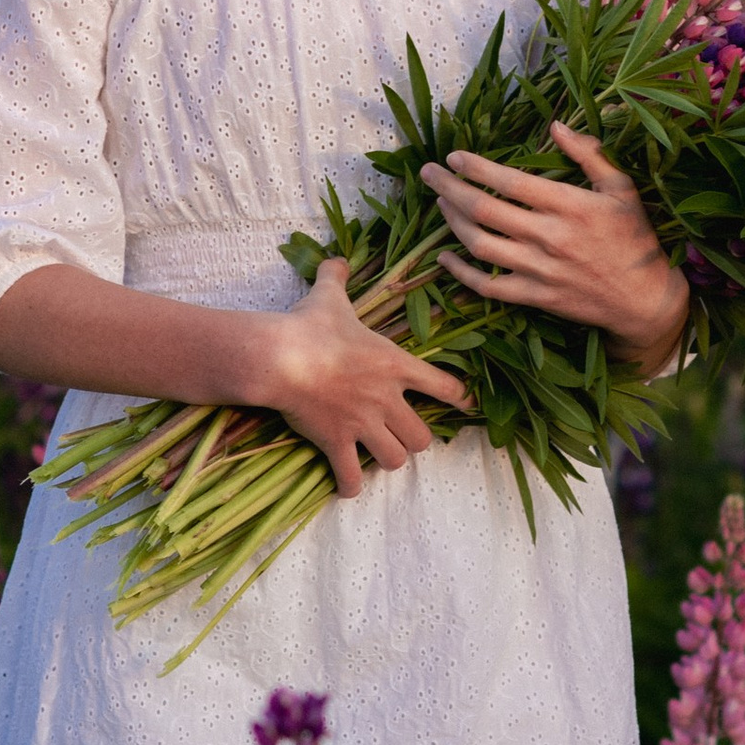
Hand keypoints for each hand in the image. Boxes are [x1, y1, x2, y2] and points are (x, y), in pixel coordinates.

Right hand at [255, 258, 470, 500]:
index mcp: (394, 365)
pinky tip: (349, 486)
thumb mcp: (329, 296)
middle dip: (413, 438)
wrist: (281, 356)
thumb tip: (337, 259)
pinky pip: (353, 478)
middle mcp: (386, 399)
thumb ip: (337, 277)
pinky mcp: (336, 443)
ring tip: (376, 455)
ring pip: (396, 460)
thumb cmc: (310, 326)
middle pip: (423, 437)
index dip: (458, 397)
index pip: (444, 386)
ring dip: (388, 459)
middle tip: (400, 433)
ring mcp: (363, 425)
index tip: (463, 403)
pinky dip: (351, 485)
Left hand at [421, 122, 691, 371]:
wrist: (644, 299)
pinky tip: (445, 257)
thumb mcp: (621, 188)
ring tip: (440, 203)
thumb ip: (588, 154)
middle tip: (429, 173)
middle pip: (484, 210)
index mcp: (570, 206)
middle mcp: (549, 237)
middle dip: (449, 187)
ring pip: (480, 245)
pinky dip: (461, 272)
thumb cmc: (635, 237)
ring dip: (453, 222)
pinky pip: (487, 286)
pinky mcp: (535, 297)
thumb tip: (556, 125)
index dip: (476, 167)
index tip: (454, 156)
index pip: (510, 182)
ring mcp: (539, 270)